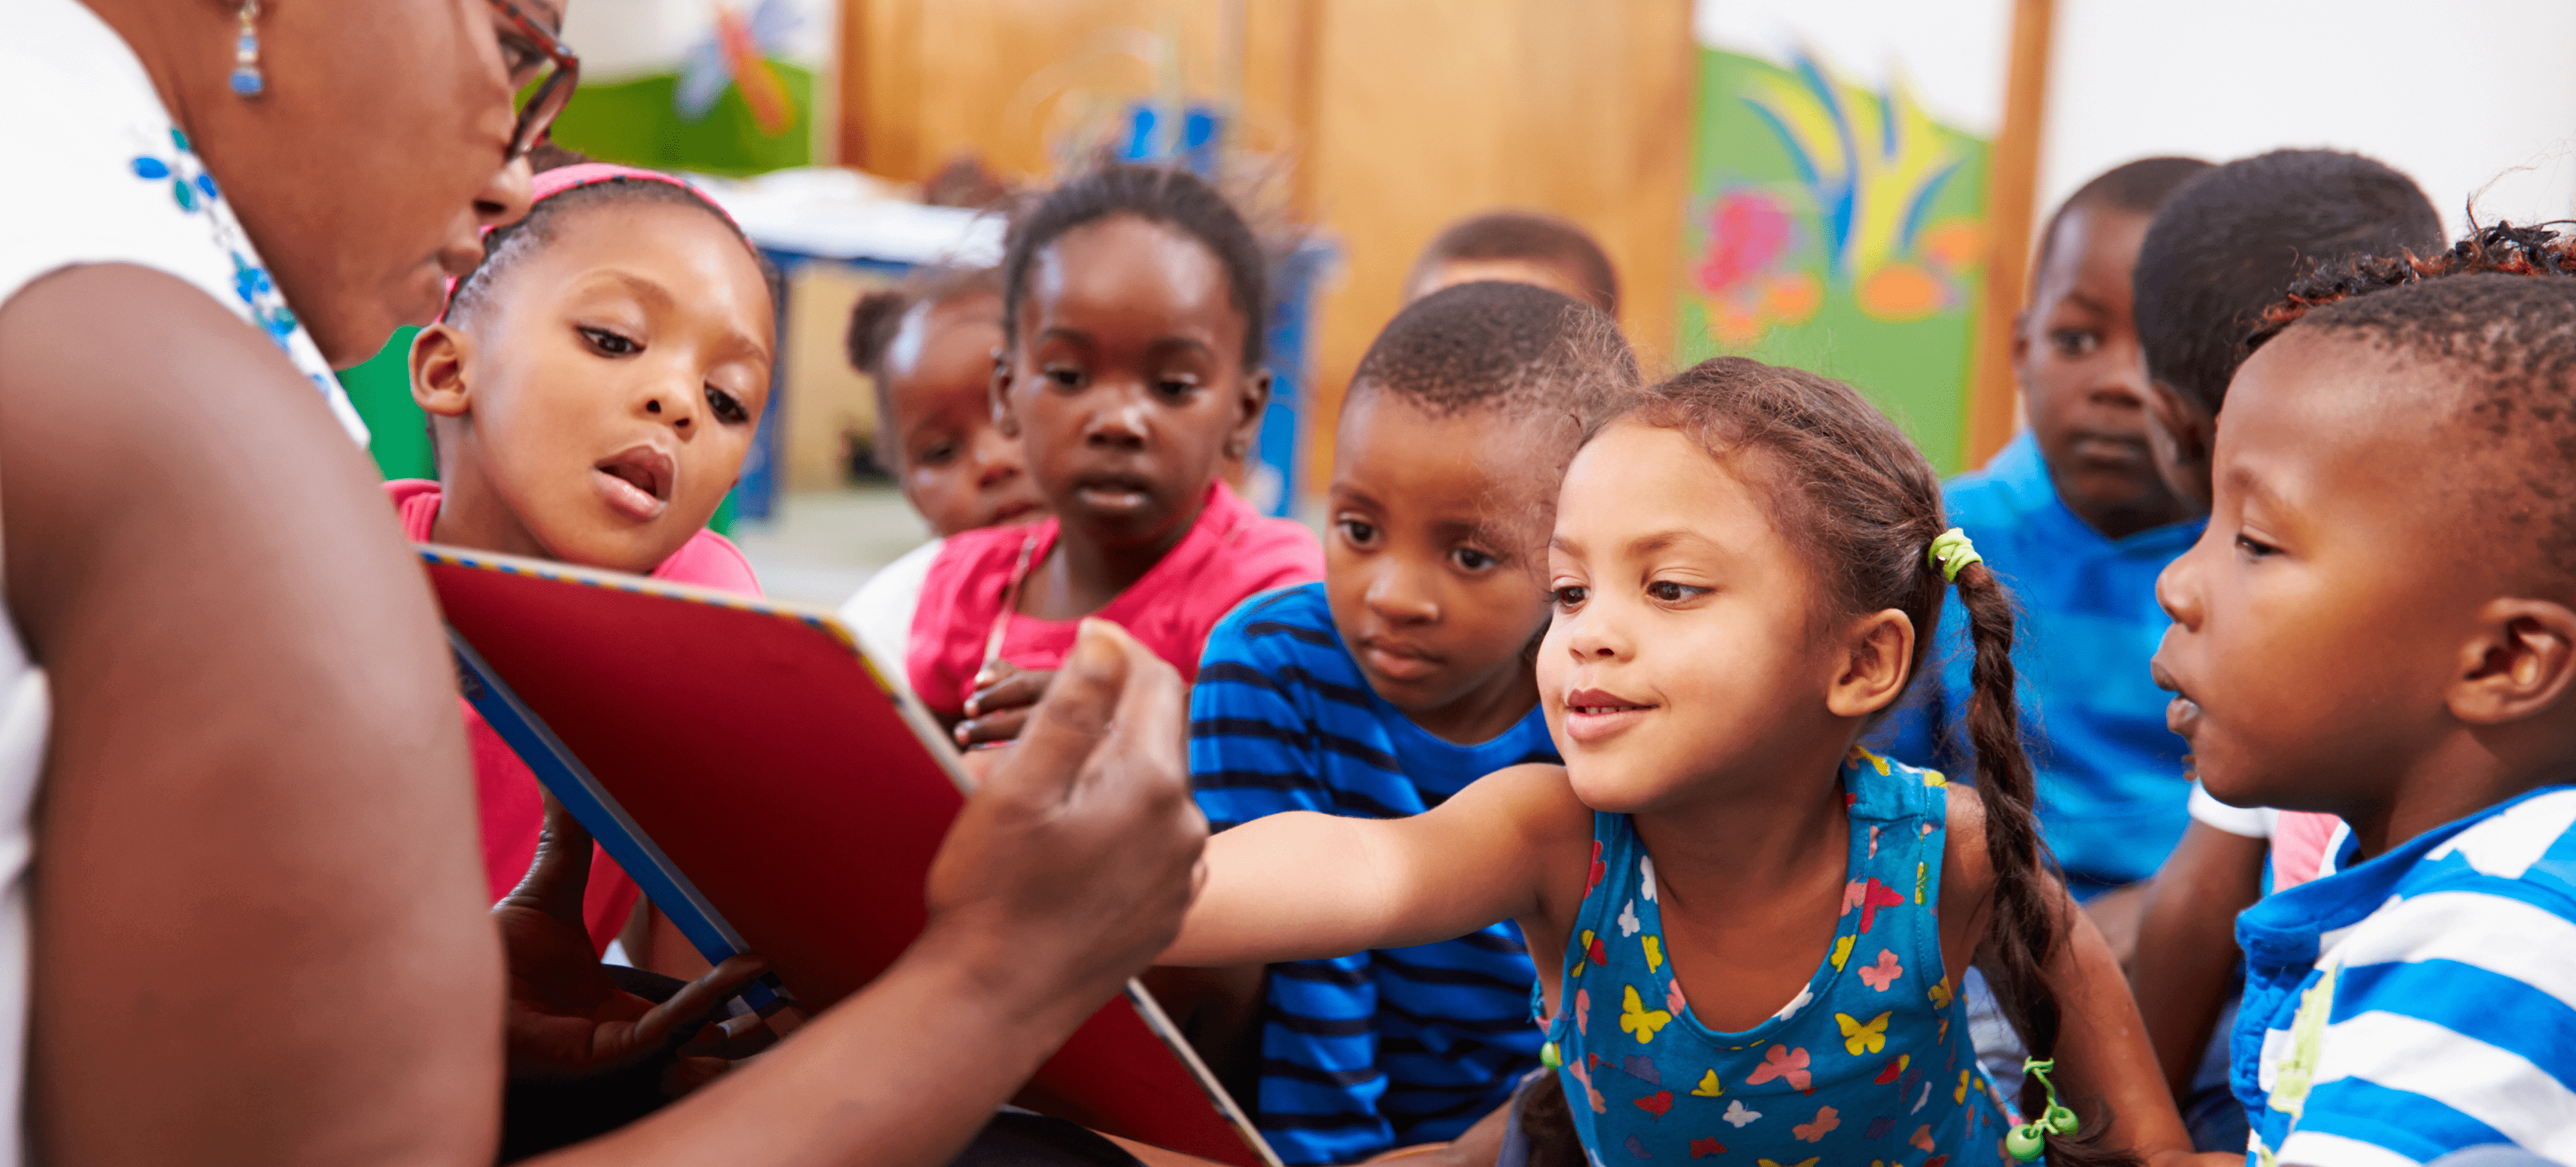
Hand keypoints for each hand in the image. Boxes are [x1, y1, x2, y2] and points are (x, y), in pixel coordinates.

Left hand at [495, 797, 774, 1095]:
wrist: (448, 989)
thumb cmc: (493, 955)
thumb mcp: (550, 888)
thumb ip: (571, 834)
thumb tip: (567, 768)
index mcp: (627, 1001)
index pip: (698, 992)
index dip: (739, 969)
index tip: (772, 929)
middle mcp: (635, 1026)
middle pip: (717, 1021)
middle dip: (766, 1003)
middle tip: (803, 959)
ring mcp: (629, 1043)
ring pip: (710, 1033)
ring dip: (751, 1008)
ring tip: (785, 968)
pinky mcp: (614, 1053)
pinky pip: (674, 1027)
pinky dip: (711, 999)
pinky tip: (743, 969)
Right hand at [923, 619, 1206, 1016]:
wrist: (992, 1005)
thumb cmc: (992, 895)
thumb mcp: (1020, 786)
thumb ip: (1073, 705)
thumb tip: (1106, 638)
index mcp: (1151, 784)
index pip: (1158, 682)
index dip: (1120, 650)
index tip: (1084, 637)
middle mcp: (1185, 826)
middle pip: (1158, 736)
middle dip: (1110, 714)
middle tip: (1047, 714)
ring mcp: (1182, 874)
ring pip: (1156, 791)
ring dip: (1113, 772)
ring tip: (1049, 787)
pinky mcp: (1169, 910)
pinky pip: (1155, 842)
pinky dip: (1121, 823)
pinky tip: (1072, 841)